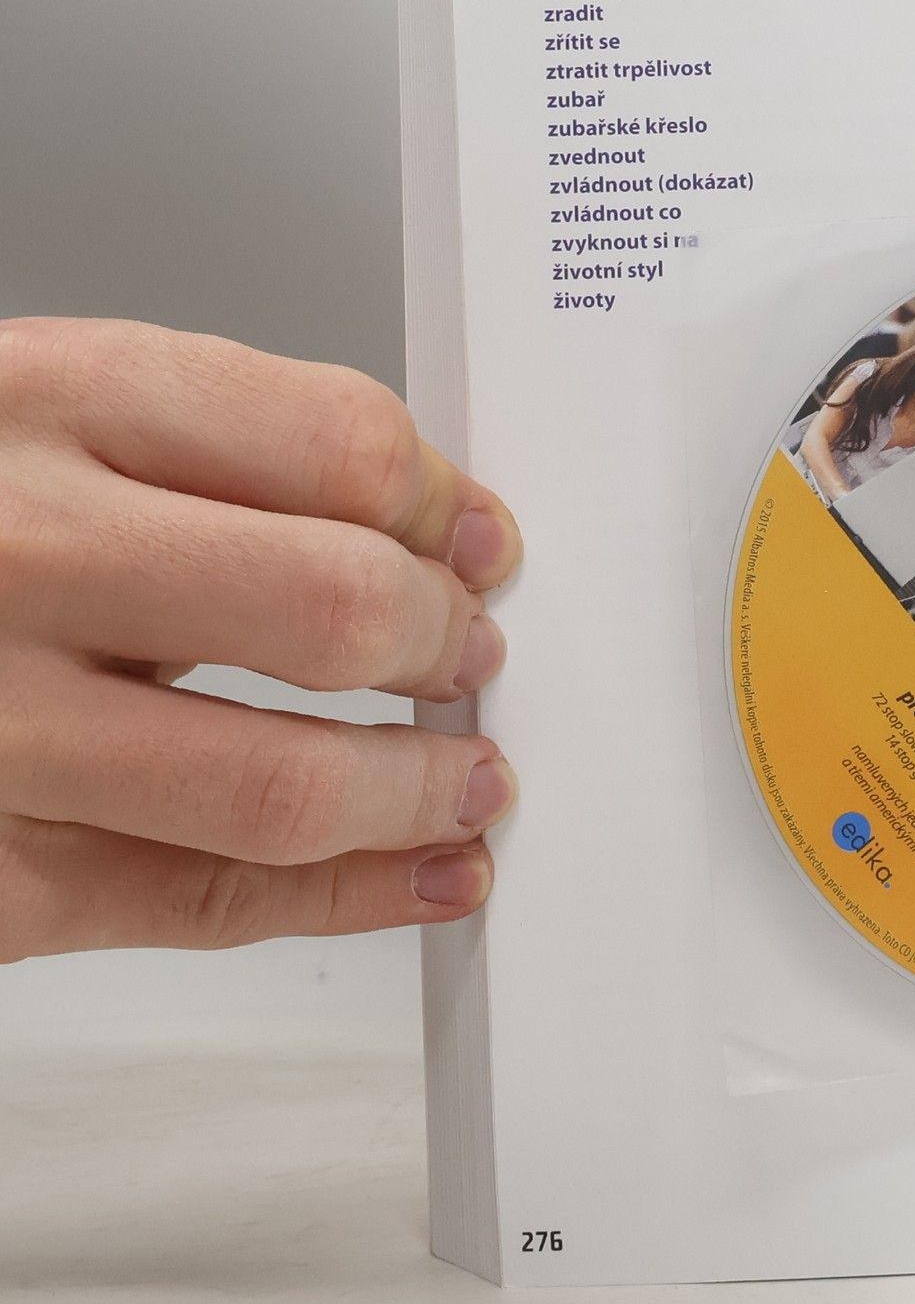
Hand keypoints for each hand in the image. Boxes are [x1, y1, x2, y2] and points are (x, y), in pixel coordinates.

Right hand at [0, 320, 521, 961]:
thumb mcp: (30, 414)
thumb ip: (201, 450)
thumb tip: (423, 527)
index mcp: (39, 403)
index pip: (329, 442)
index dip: (441, 501)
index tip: (479, 540)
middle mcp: (12, 555)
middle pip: (329, 606)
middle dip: (443, 641)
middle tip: (472, 654)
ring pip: (279, 783)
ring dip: (421, 789)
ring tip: (474, 780)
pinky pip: (205, 901)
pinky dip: (349, 897)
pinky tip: (424, 879)